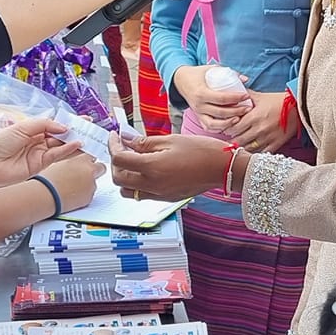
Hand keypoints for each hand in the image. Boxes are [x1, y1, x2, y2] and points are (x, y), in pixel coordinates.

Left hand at [0, 119, 86, 195]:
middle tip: (90, 128)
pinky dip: (67, 150)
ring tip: (88, 137)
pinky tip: (76, 144)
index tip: (83, 119)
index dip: (68, 122)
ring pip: (61, 147)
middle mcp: (37, 142)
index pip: (54, 125)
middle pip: (60, 136)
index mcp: (32, 130)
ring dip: (74, 142)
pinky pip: (56, 156)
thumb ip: (44, 124)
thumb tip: (63, 127)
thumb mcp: (23, 127)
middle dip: (74, 132)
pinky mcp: (39, 166)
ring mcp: (39, 154)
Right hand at [42, 152, 106, 212]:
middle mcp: (90, 171)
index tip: (86, 164)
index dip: (88, 161)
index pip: (92, 157)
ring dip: (87, 184)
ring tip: (72, 188)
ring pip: (94, 183)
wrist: (46, 195)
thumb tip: (74, 164)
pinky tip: (72, 196)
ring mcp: (91, 185)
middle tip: (86, 175)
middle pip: (101, 168)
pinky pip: (89, 195)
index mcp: (82, 160)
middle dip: (96, 171)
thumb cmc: (48, 179)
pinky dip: (84, 195)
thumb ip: (71, 163)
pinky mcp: (89, 198)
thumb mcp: (59, 164)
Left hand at [109, 133, 229, 200]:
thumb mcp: (170, 140)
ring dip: (124, 176)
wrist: (223, 168)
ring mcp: (159, 194)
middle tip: (121, 147)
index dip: (113, 145)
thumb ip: (144, 142)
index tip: (115, 136)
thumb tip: (126, 139)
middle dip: (115, 162)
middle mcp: (152, 184)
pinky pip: (143, 195)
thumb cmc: (201, 150)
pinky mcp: (166, 199)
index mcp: (152, 167)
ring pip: (127, 191)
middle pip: (118, 178)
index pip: (119, 159)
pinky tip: (146, 170)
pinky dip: (137, 184)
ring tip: (132, 160)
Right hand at [172, 66, 254, 128]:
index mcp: (201, 93)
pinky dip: (219, 128)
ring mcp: (198, 113)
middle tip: (248, 108)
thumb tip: (245, 79)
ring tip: (240, 118)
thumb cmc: (197, 74)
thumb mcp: (211, 69)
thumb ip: (228, 73)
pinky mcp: (198, 117)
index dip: (236, 98)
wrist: (181, 81)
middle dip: (237, 111)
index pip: (222, 98)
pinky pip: (209, 127)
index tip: (246, 95)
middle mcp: (199, 105)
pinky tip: (230, 124)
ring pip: (214, 124)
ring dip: (229, 123)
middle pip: (221, 112)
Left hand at [228, 90, 298, 152]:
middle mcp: (259, 129)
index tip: (228, 127)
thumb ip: (245, 96)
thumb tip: (233, 93)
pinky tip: (252, 147)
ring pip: (248, 149)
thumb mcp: (261, 97)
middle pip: (238, 140)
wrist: (298, 107)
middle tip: (233, 136)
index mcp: (254, 117)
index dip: (228, 129)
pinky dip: (255, 151)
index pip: (233, 128)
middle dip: (234, 138)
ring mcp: (267, 138)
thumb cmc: (278, 101)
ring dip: (243, 146)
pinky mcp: (275, 144)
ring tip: (241, 142)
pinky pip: (260, 153)